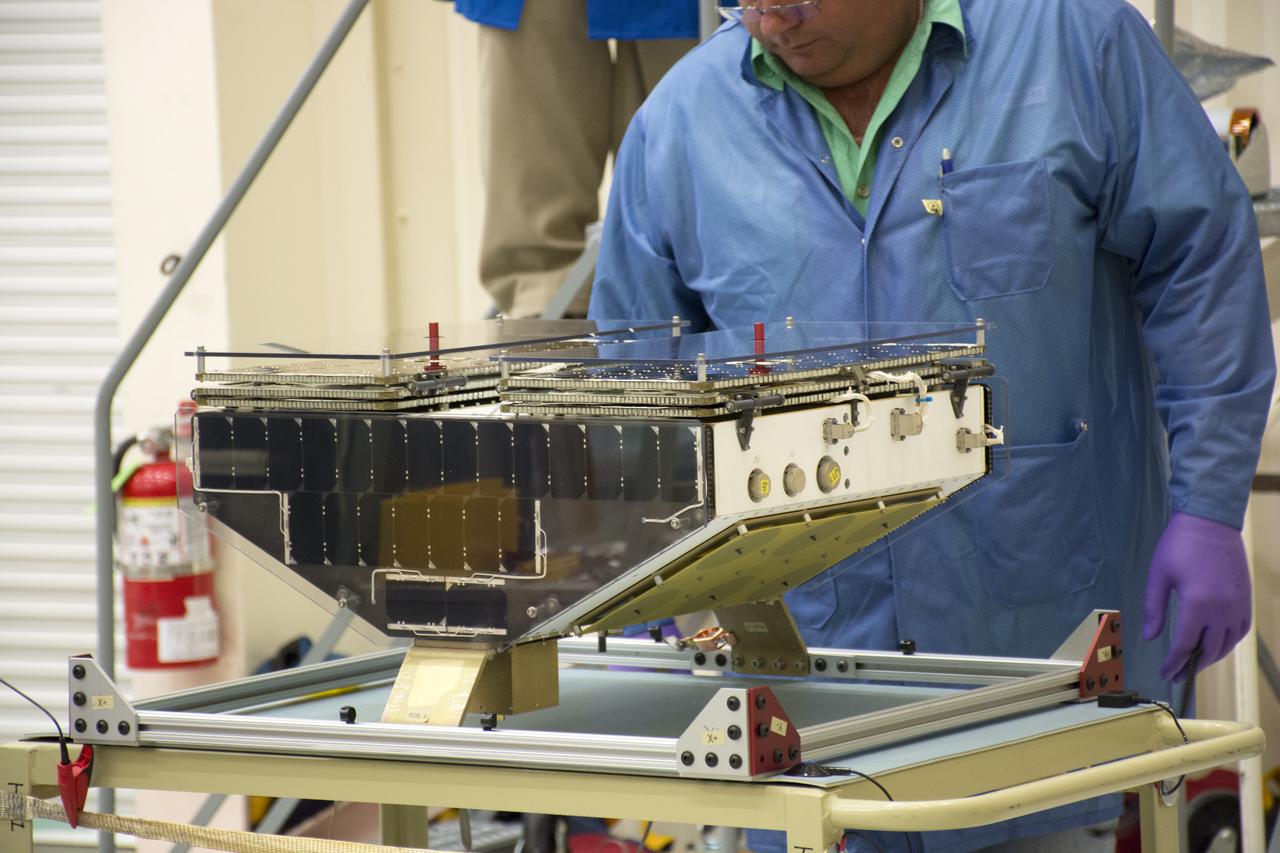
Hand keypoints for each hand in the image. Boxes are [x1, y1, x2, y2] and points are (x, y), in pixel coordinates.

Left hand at [1142, 512, 1251, 680]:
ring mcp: (1238, 604)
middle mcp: (1222, 609)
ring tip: (1194, 663)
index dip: (1174, 663)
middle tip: (1177, 675)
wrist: (1210, 521)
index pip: (1185, 645)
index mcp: (1198, 604)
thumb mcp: (1158, 576)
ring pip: (1228, 643)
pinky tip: (1216, 644)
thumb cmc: (1179, 545)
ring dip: (1212, 657)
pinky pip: (1241, 630)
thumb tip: (1150, 638)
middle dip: (1191, 666)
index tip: (1165, 674)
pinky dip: (1229, 642)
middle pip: (1209, 650)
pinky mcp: (1246, 598)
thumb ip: (1154, 610)